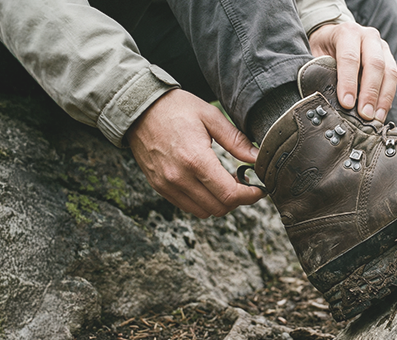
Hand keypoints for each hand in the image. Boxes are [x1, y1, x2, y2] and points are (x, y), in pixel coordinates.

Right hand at [126, 89, 264, 217]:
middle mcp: (179, 177)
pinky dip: (202, 202)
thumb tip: (257, 158)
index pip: (229, 194)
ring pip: (204, 212)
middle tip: (243, 184)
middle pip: (219, 207)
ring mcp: (167, 185)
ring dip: (219, 203)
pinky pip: (187, 206)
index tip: (258, 190)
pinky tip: (207, 184)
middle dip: (237, 200)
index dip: (250, 196)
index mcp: (195, 159)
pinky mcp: (159, 187)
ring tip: (225, 183)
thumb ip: (236, 140)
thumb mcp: (211, 116)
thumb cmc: (176, 108)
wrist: (138, 108)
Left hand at [308, 22, 396, 121]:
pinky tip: (381, 113)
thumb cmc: (323, 49)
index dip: (348, 82)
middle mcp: (368, 36)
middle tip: (364, 114)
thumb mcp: (316, 56)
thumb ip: (320, 73)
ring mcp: (382, 47)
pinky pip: (393, 79)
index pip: (350, 57)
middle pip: (374, 64)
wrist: (332, 37)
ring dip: (383, 98)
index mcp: (347, 33)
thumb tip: (323, 99)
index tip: (346, 103)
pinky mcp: (389, 58)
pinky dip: (388, 98)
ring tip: (375, 118)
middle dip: (370, 92)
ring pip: (389, 72)